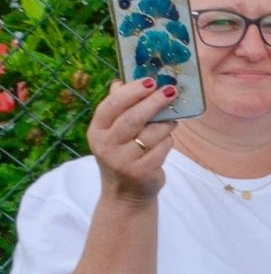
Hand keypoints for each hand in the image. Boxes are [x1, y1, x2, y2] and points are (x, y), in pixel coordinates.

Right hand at [87, 79, 178, 200]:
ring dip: (166, 123)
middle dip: (154, 102)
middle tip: (171, 90)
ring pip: (152, 133)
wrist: (125, 193)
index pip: (111, 105)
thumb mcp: (114, 132)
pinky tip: (165, 140)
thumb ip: (119, 107)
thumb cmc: (123, 153)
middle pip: (132, 118)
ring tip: (172, 119)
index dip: (132, 91)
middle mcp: (105, 145)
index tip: (151, 80)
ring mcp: (122, 160)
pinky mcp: (141, 172)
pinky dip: (168, 141)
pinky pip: (162, 148)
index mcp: (97, 130)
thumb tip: (122, 80)